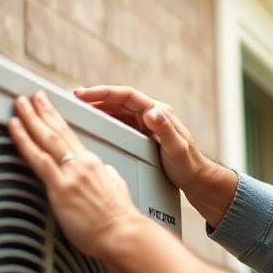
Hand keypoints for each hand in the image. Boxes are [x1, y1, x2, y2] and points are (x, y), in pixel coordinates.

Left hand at [8, 91, 136, 259]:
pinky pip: (38, 159)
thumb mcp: (115, 188)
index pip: (69, 134)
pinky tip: (14, 129)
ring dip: (29, 118)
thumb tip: (103, 173)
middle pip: (56, 130)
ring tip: (18, 104)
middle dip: (40, 110)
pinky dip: (24, 140)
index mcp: (92, 163)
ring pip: (46, 138)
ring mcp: (70, 174)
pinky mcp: (61, 188)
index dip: (55, 117)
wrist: (123, 234)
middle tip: (29, 96)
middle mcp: (81, 163)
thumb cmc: (119, 218)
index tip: (45, 106)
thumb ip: (105, 177)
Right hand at [73, 86, 208, 192]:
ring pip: (118, 110)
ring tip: (79, 108)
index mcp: (158, 111)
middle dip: (97, 97)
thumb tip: (152, 111)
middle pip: (119, 100)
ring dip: (99, 108)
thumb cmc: (189, 165)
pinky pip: (120, 123)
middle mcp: (152, 114)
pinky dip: (105, 121)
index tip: (85, 93)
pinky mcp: (143, 135)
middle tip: (75, 98)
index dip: (105, 92)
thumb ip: (165, 129)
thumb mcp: (176, 148)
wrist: (197, 179)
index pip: (127, 96)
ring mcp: (147, 124)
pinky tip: (94, 124)